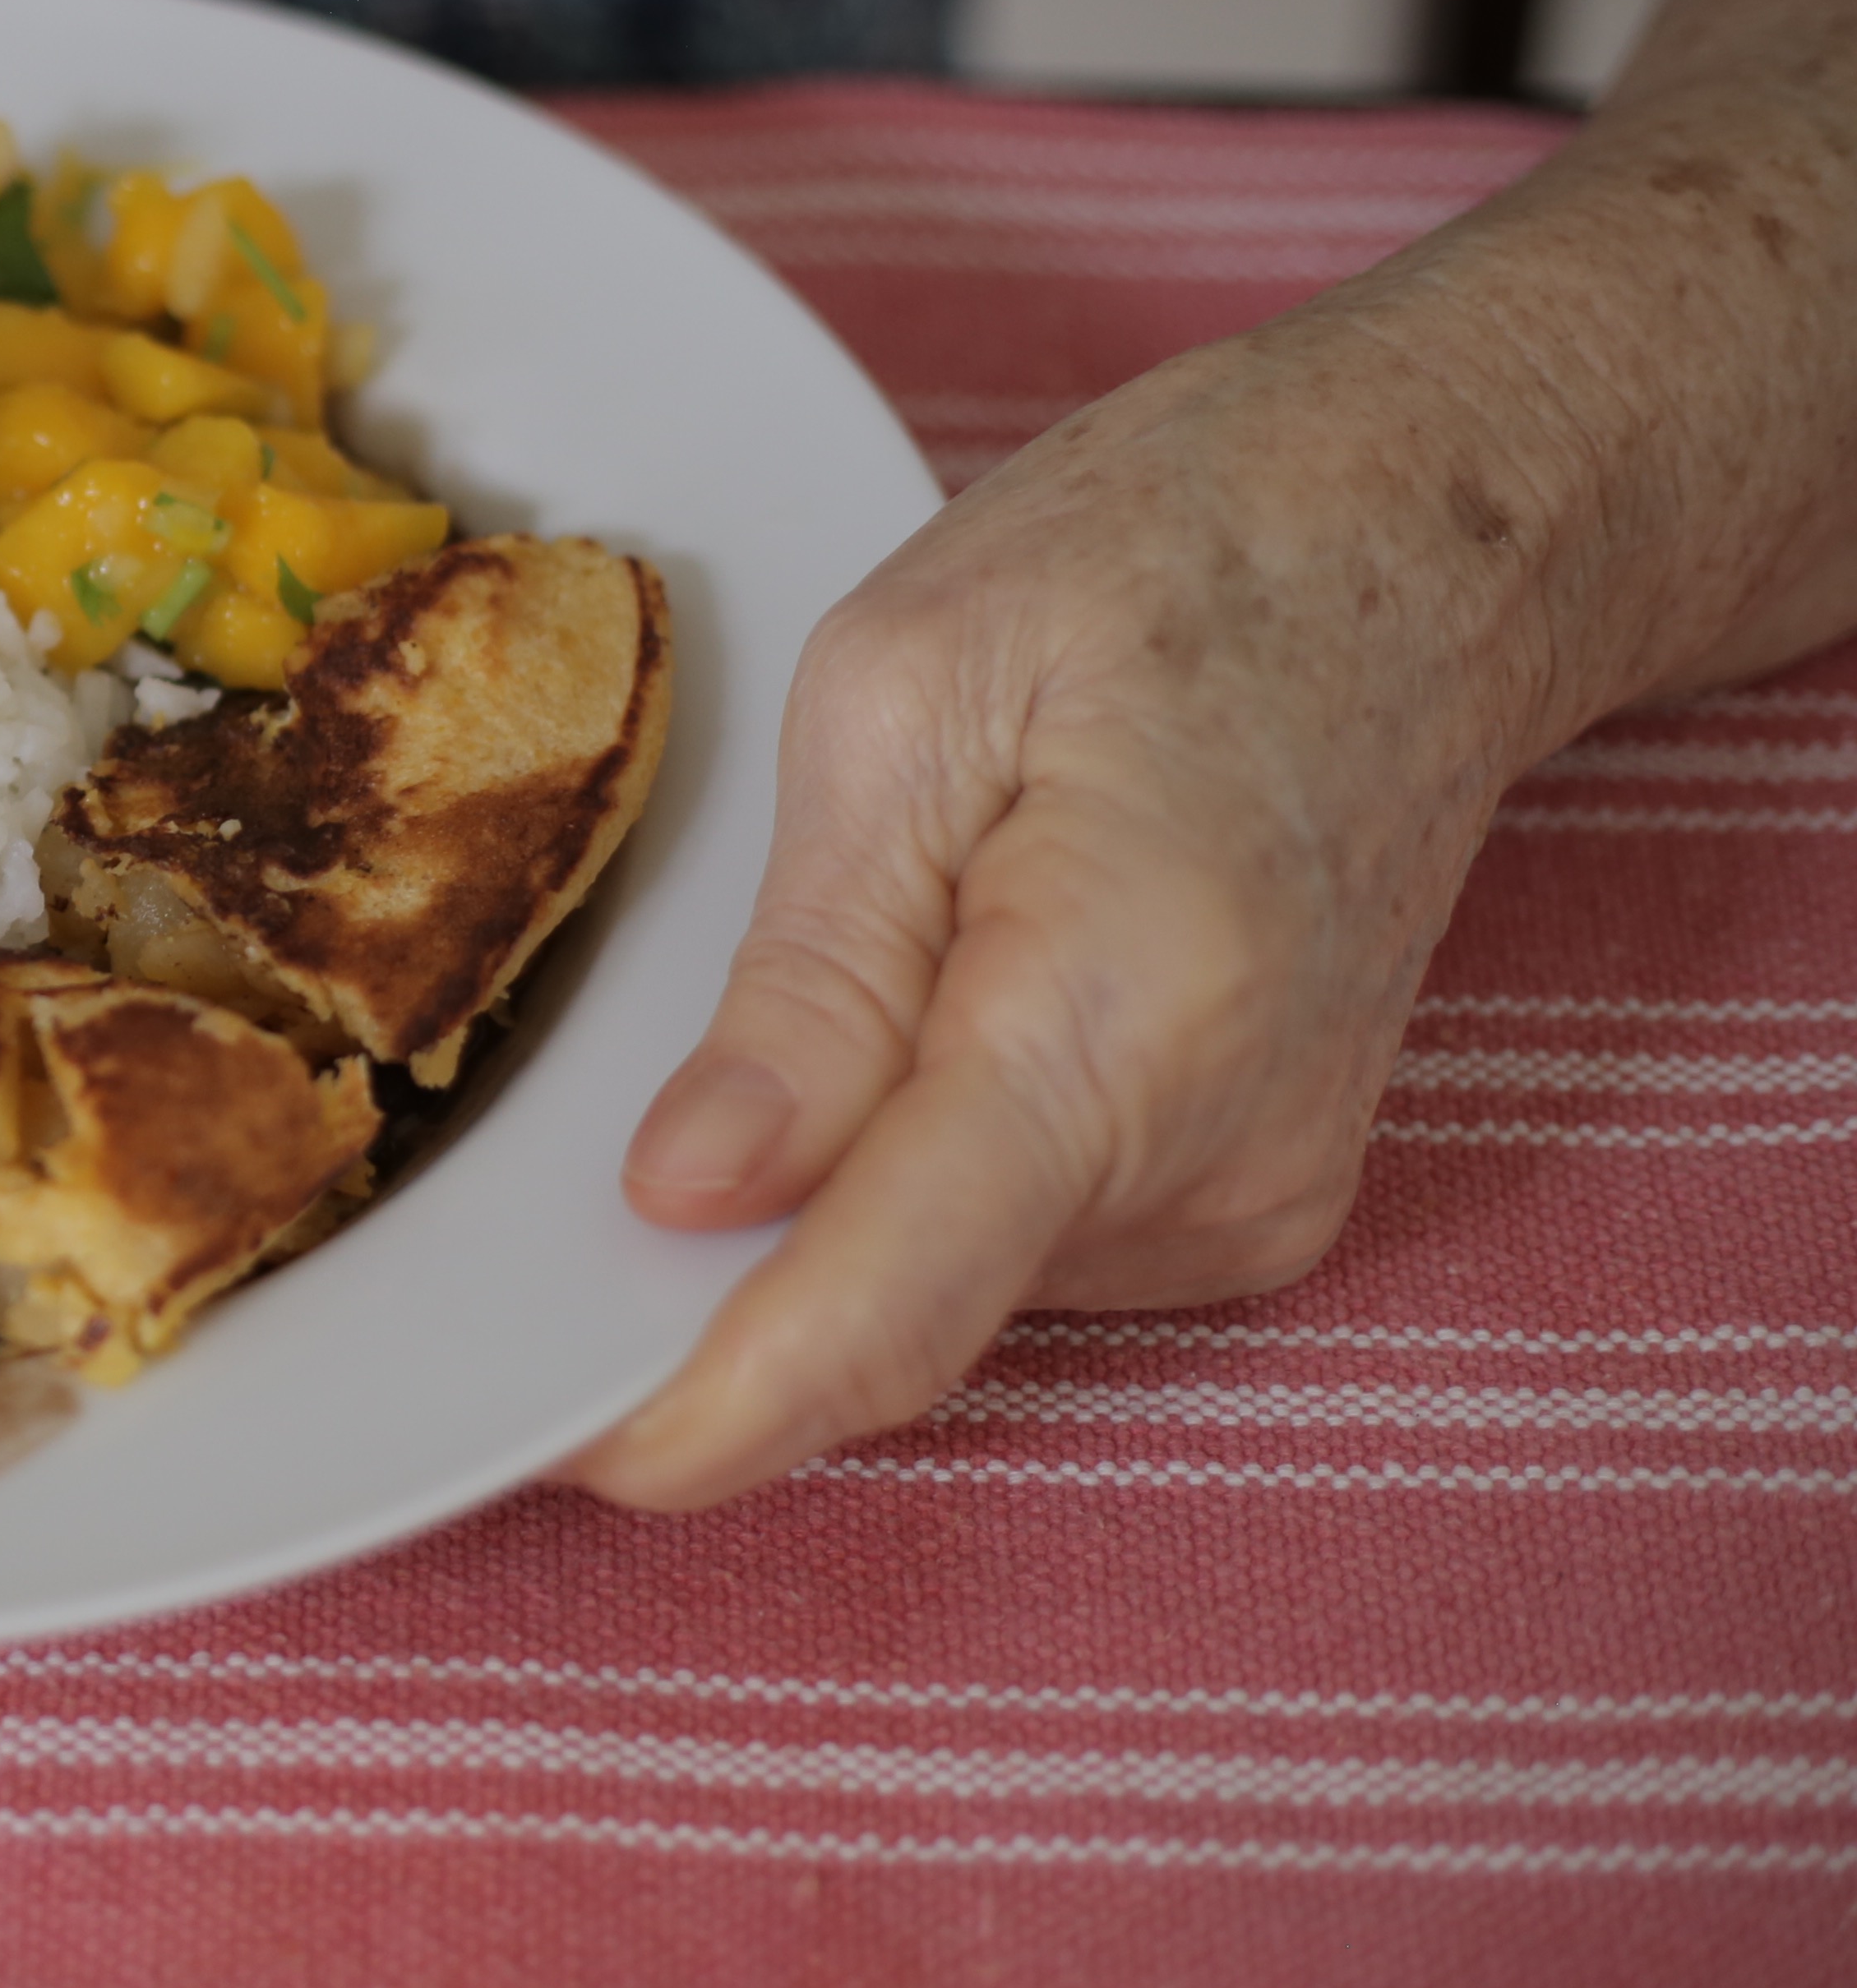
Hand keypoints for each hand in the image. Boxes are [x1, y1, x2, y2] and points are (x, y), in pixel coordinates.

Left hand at [573, 322, 1541, 1507]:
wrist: (1428, 534)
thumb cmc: (1173, 561)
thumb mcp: (908, 696)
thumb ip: (807, 979)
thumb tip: (683, 1193)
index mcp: (1118, 1019)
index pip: (888, 1304)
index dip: (710, 1409)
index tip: (561, 1453)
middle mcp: (1215, 1156)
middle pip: (893, 1306)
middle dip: (718, 1277)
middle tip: (579, 1155)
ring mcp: (1252, 1195)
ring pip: (941, 1279)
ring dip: (825, 1194)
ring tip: (835, 969)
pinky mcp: (1250, 1199)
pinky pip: (1011, 1240)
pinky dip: (914, 1170)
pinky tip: (924, 1006)